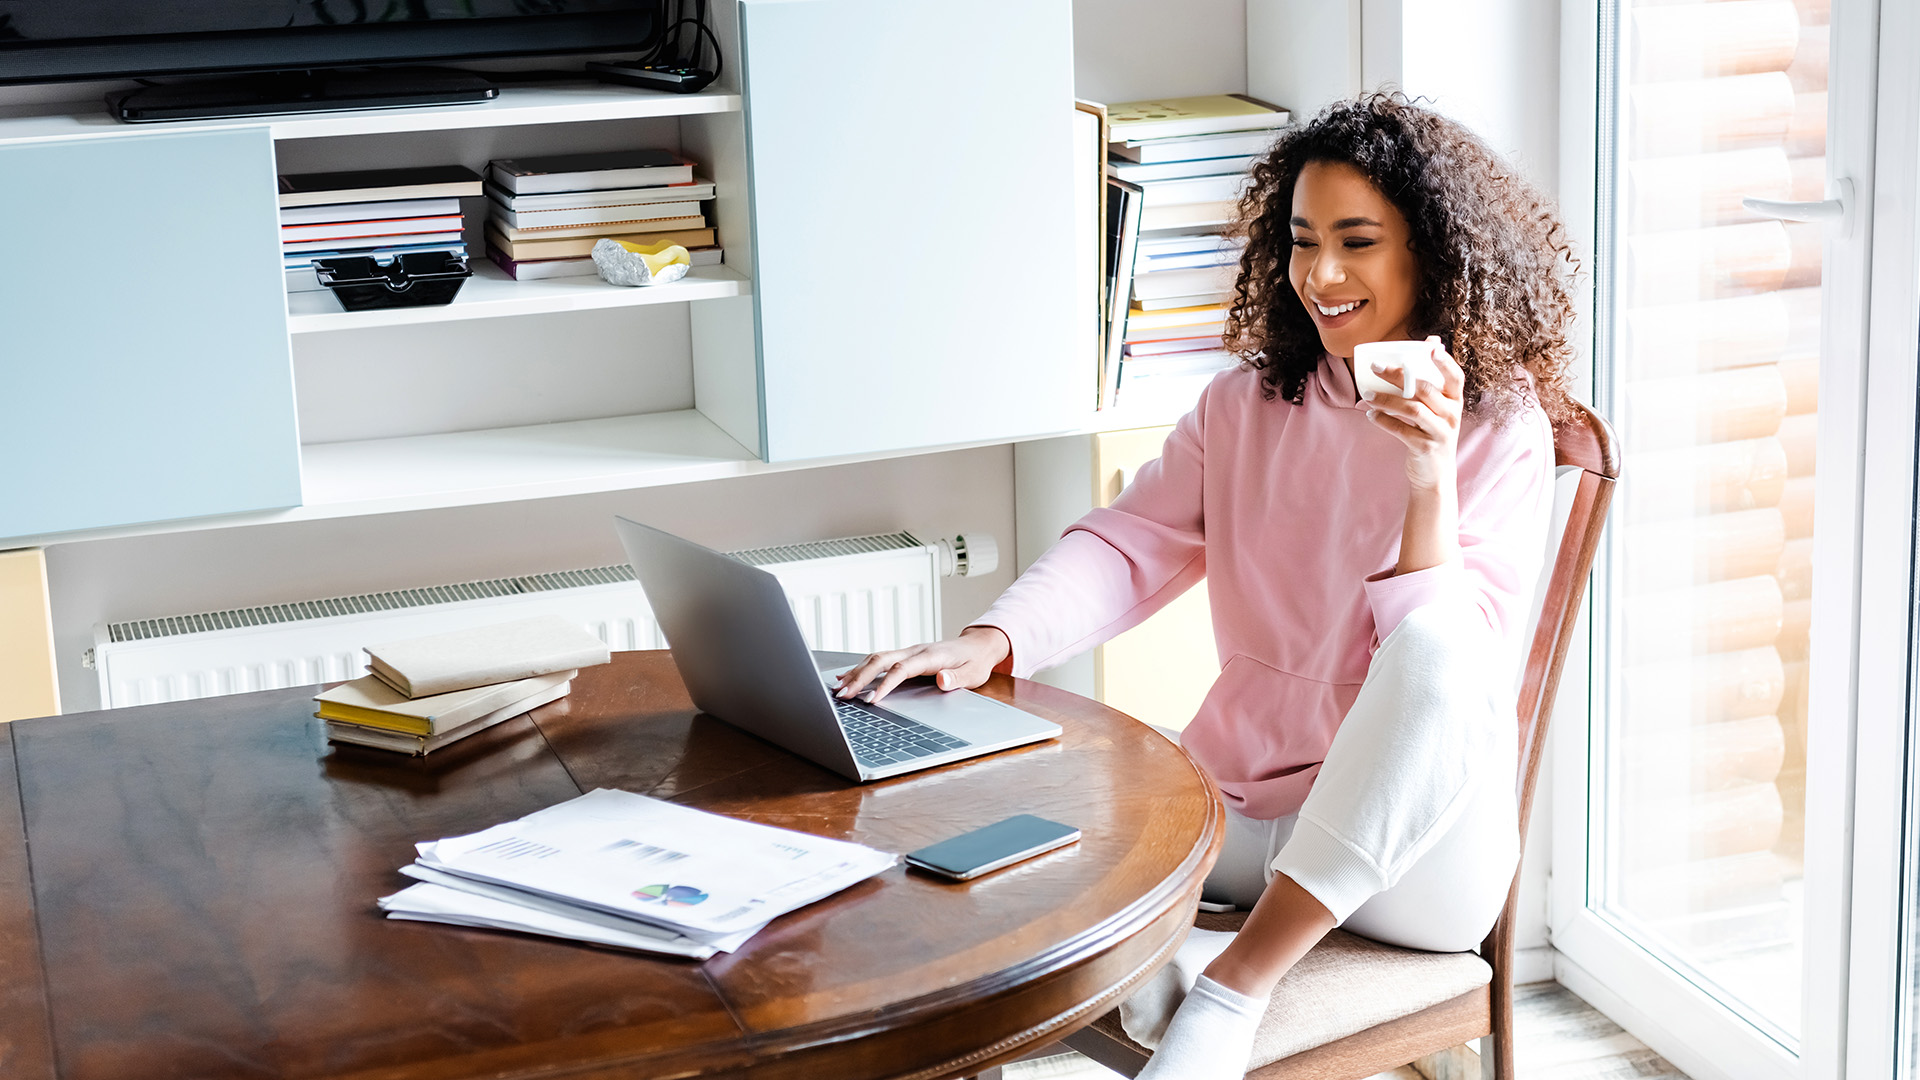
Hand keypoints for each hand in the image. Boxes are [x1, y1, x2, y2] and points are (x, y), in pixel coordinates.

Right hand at [833, 625, 1011, 704]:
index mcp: (930, 656)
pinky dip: (860, 667)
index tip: (871, 700)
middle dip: (859, 677)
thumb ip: (957, 679)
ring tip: (837, 688)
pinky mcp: (904, 656)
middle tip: (842, 694)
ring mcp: (908, 652)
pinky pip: (879, 660)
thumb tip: (942, 680)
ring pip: (876, 658)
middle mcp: (915, 651)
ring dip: (856, 672)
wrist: (978, 645)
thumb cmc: (975, 661)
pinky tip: (845, 676)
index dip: (885, 684)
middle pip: (881, 660)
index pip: (901, 670)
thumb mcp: (973, 674)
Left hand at [1360, 336, 1462, 490]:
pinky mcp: (1425, 448)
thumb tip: (1430, 342)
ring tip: (1367, 395)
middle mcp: (1452, 415)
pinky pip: (1401, 430)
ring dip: (1386, 399)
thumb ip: (1432, 381)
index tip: (1431, 347)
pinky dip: (1383, 421)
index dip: (1445, 362)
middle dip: (1398, 375)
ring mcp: (1440, 432)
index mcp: (1455, 402)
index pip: (1455, 377)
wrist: (1435, 476)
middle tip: (1375, 367)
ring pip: (1412, 409)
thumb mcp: (1437, 410)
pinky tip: (1370, 415)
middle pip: (1425, 388)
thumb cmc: (1431, 433)